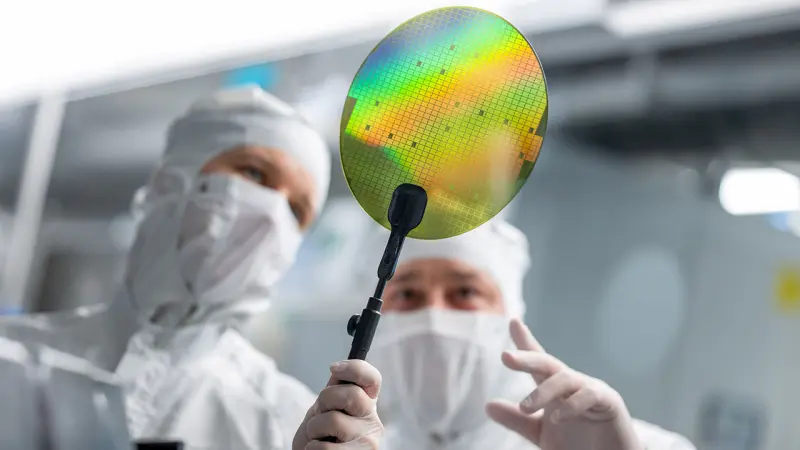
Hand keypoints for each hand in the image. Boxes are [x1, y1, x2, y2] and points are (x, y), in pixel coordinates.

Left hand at [292, 360, 383, 449]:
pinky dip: (311, 448)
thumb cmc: (320, 434)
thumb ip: (335, 390)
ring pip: (333, 420)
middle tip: (320, 415)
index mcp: (367, 404)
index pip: (372, 378)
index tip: (333, 368)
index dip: (354, 368)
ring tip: (319, 438)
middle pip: (350, 394)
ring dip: (314, 429)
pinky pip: (323, 448)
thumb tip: (337, 369)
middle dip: (324, 401)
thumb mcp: (326, 408)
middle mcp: (373, 421)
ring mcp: (368, 442)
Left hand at [486, 319, 642, 449]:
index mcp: (553, 389)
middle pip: (547, 363)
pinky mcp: (609, 402)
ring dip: (544, 392)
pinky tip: (558, 416)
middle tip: (507, 356)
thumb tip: (488, 405)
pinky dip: (573, 404)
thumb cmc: (577, 445)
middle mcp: (570, 384)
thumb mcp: (540, 433)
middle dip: (528, 357)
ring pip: (565, 378)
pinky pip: (590, 394)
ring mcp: (590, 389)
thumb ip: (517, 420)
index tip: (513, 321)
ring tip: (526, 406)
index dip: (525, 341)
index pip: (538, 363)